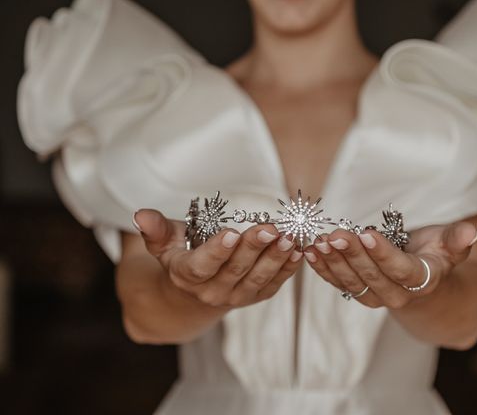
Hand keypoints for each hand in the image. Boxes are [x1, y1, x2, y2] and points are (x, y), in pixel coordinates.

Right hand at [133, 209, 302, 308]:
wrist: (193, 291)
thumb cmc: (181, 256)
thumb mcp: (164, 242)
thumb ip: (156, 229)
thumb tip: (140, 215)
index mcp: (187, 276)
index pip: (202, 266)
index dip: (217, 251)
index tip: (231, 232)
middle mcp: (212, 292)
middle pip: (236, 269)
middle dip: (254, 247)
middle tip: (270, 227)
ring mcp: (236, 296)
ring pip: (258, 278)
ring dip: (276, 258)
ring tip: (290, 237)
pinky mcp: (256, 295)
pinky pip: (273, 284)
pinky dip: (288, 268)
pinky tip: (299, 250)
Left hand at [303, 221, 476, 308]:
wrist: (429, 286)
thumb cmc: (438, 256)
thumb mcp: (451, 246)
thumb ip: (458, 240)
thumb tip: (472, 230)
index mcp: (423, 281)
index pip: (400, 269)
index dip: (382, 253)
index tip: (366, 233)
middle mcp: (398, 294)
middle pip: (372, 276)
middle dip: (351, 254)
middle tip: (335, 234)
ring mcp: (376, 296)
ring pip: (352, 283)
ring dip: (333, 263)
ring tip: (319, 243)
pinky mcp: (359, 293)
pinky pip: (339, 284)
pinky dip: (323, 270)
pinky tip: (309, 253)